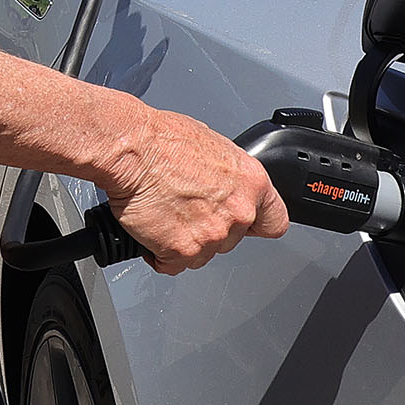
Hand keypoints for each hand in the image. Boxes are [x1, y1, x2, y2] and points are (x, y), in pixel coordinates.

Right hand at [94, 107, 287, 274]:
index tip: (246, 225)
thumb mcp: (213, 147)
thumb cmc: (162, 140)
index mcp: (251, 182)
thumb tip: (223, 186)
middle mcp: (238, 212)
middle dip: (209, 230)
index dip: (256, 225)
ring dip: (183, 242)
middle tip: (185, 209)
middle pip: (231, 240)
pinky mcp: (183, 251)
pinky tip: (152, 229)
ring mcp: (212, 235)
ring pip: (202, 254)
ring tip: (165, 215)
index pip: (274, 222)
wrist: (130, 150)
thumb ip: (229, 177)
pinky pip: (172, 264)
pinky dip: (159, 253)